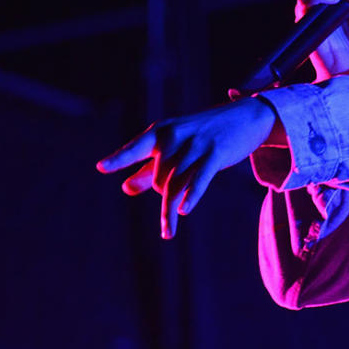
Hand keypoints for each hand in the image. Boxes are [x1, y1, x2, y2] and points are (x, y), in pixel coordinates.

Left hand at [96, 98, 276, 238]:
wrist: (247, 116)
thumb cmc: (206, 134)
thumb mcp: (177, 148)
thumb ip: (150, 168)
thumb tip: (125, 188)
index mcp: (162, 132)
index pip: (136, 147)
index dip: (119, 158)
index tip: (101, 167)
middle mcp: (176, 136)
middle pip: (159, 176)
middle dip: (162, 195)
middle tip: (174, 205)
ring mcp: (196, 144)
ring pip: (176, 183)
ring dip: (170, 210)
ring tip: (168, 232)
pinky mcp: (216, 153)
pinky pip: (199, 178)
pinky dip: (191, 195)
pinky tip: (184, 210)